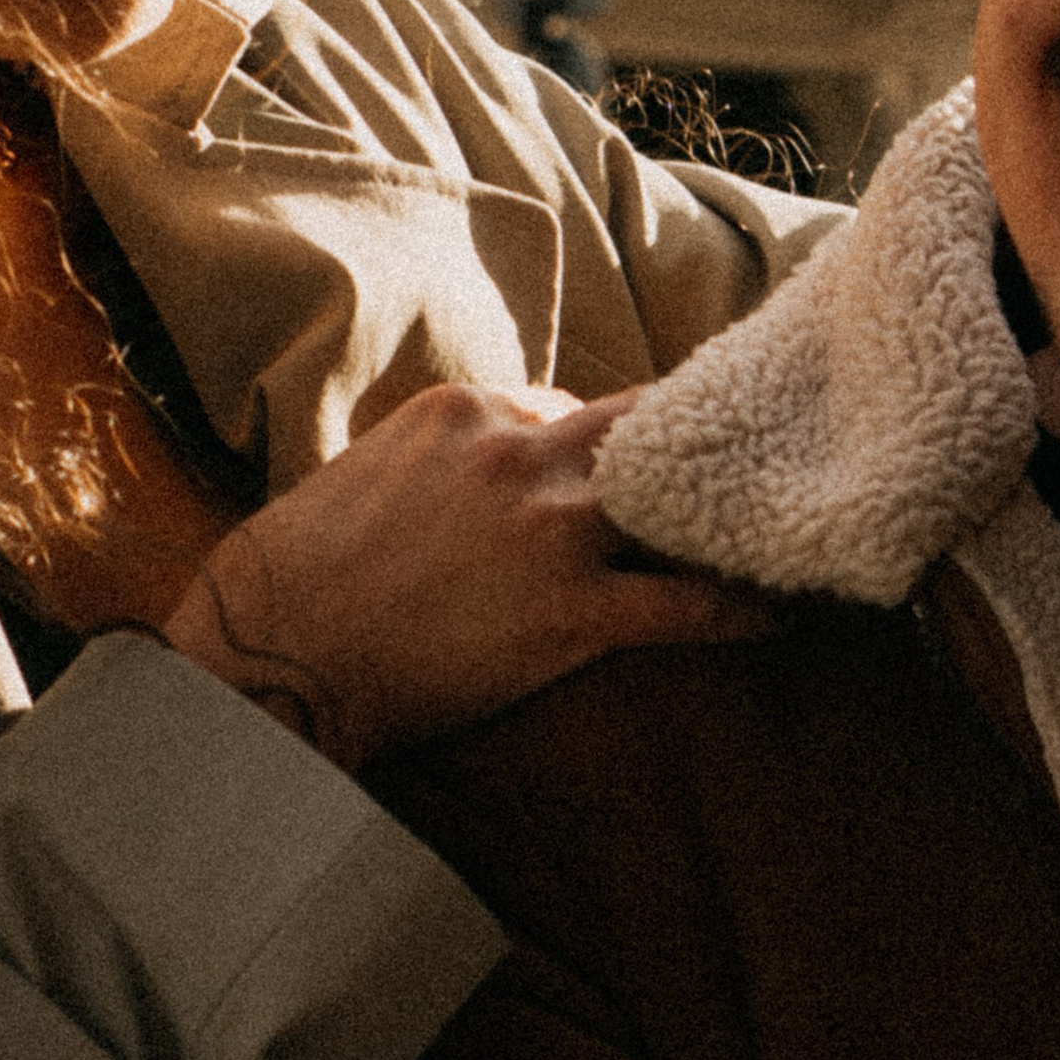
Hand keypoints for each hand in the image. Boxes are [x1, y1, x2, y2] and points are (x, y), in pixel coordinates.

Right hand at [164, 381, 773, 770]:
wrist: (274, 652)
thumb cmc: (294, 576)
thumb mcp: (361, 473)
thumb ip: (430, 460)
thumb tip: (453, 479)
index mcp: (465, 410)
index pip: (562, 408)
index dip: (590, 449)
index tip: (614, 474)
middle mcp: (519, 449)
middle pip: (635, 427)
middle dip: (681, 447)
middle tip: (735, 463)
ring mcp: (551, 527)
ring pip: (671, 500)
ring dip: (724, 513)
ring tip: (785, 523)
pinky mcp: (571, 610)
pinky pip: (684, 604)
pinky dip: (740, 609)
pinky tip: (782, 614)